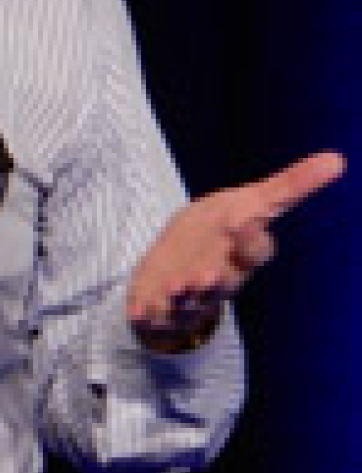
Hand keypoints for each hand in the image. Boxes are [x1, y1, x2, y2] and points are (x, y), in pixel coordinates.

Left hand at [127, 150, 345, 350]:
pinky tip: (135, 312)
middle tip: (206, 274)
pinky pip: (154, 313)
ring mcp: (190, 295)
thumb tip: (338, 159)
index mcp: (240, 253)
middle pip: (223, 282)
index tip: (245, 221)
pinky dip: (146, 313)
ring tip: (177, 287)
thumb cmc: (220, 234)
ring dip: (184, 295)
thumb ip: (288, 187)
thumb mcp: (248, 205)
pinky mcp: (160, 305)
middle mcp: (220, 277)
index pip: (255, 250)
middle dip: (216, 279)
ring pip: (190, 300)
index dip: (250, 240)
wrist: (179, 271)